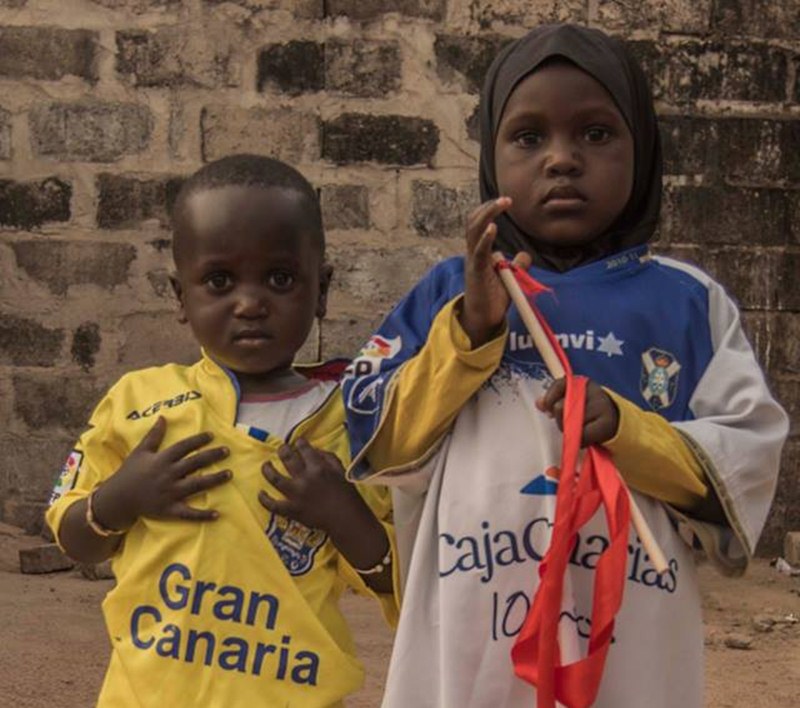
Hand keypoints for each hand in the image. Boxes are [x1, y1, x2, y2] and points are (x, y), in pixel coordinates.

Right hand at [93, 416, 230, 529]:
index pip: (183, 447)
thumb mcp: (140, 452)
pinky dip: (202, 515)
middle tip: (227, 451)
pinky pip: (188, 513)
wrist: (117, 499)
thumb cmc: (129, 473)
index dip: (198, 440)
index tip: (212, 435)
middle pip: (194, 463)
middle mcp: (167, 475)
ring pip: (196, 485)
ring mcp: (170, 493)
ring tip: (229, 474)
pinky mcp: (169, 510)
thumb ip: (153, 435)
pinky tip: (217, 514)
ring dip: (214, 479)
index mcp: (161, 460)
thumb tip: (163, 417)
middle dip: (212, 456)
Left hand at [258, 439, 363, 533]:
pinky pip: (273, 504)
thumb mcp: (341, 470)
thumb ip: (328, 457)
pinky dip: (264, 499)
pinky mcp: (292, 510)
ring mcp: (296, 495)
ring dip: (267, 469)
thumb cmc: (345, 493)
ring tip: (266, 465)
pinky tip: (260, 493)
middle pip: (287, 458)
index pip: (303, 448)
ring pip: (274, 478)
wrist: (344, 518)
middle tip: (282, 449)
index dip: (299, 443)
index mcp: (318, 467)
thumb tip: (315, 450)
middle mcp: (304, 478)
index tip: (297, 443)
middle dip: (283, 450)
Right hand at [460, 197, 531, 347]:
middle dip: (489, 207)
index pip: (480, 224)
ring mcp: (473, 261)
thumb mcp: (509, 278)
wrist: (483, 319)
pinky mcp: (476, 272)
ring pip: (474, 231)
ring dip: (488, 215)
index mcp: (480, 251)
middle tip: (506, 199)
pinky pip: (478, 252)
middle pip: (474, 222)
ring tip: (501, 203)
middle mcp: (473, 253)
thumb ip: (517, 264)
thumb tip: (525, 254)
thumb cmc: (493, 298)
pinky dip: (485, 238)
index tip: (506, 201)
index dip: (489, 210)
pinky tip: (492, 228)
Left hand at [536, 378, 619, 446]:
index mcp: (581, 383)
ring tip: (579, 430)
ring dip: (571, 432)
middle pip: (561, 407)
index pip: (560, 385)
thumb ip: (554, 400)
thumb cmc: (588, 411)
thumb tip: (539, 404)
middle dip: (560, 419)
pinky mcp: (607, 423)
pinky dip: (581, 441)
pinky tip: (586, 438)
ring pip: (571, 424)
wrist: (617, 421)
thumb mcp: (572, 401)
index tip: (546, 408)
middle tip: (568, 423)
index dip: (549, 397)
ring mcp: (601, 406)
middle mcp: (592, 391)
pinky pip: (583, 436)